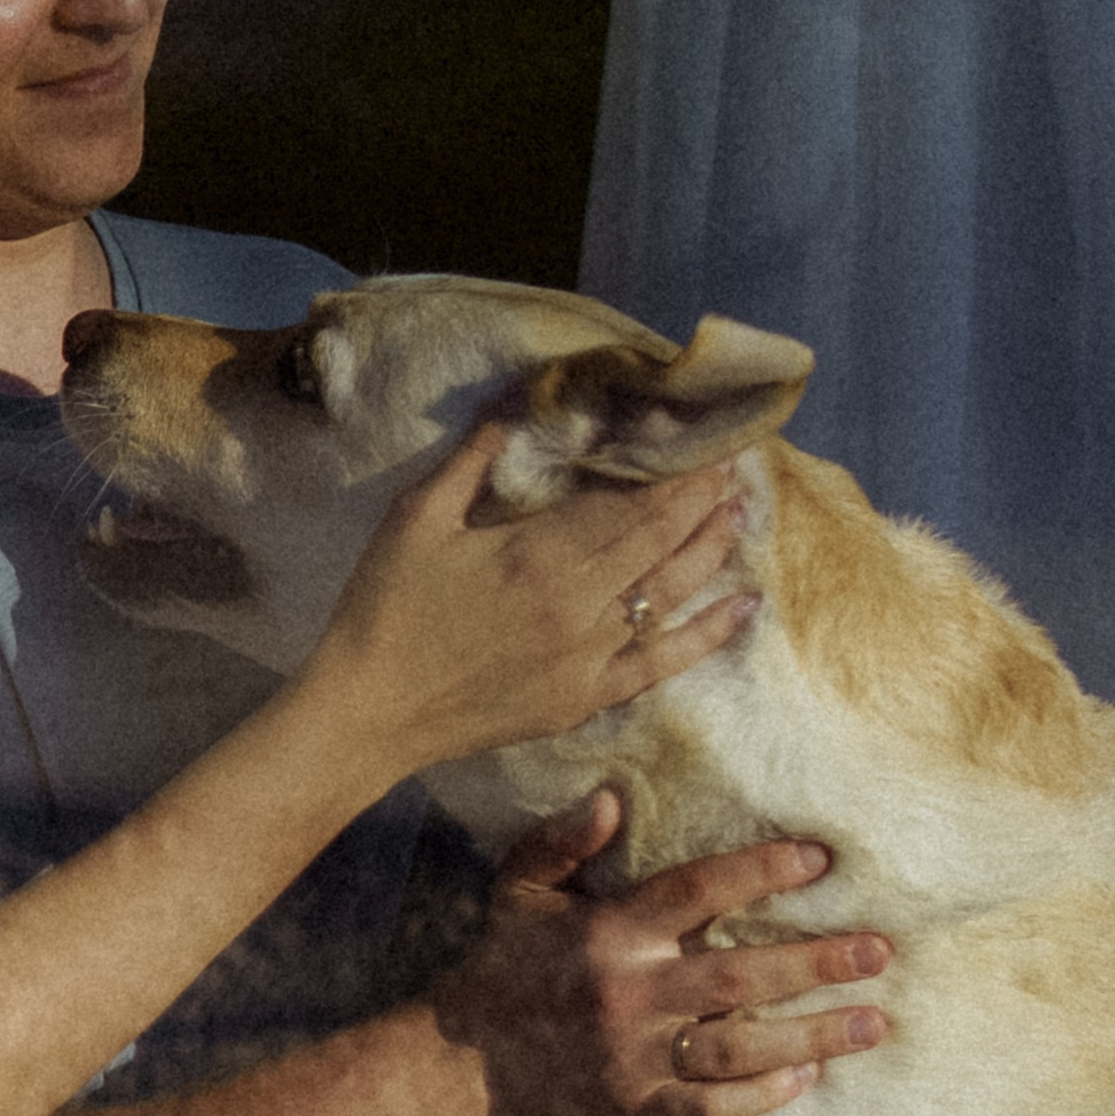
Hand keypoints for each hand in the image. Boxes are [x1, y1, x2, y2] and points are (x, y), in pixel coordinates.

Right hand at [299, 434, 759, 785]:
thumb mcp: (417, 517)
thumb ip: (472, 459)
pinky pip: (661, 663)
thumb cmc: (386, 608)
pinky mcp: (586, 698)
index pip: (628, 503)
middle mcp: (580, 605)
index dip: (672, 470)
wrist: (370, 710)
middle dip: (700, 498)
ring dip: (710, 549)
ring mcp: (590, 657)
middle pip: (658, 540)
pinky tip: (744, 607)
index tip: (702, 437)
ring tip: (741, 512)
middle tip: (734, 462)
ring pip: (669, 594)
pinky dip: (707, 634)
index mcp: (540, 554)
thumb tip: (517, 405)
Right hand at [438, 789, 891, 1115]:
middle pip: (740, 975)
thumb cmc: (501, 965)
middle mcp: (629, 994)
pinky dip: (762, 1095)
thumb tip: (614, 797)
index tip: (821, 859)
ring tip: (875, 1021)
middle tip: (880, 950)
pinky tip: (808, 1077)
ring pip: (741, 1047)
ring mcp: (635, 1059)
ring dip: (814, 1035)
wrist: (459, 1068)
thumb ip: (561, 840)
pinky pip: (712, 1107)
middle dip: (817, 962)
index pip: (697, 891)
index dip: (761, 871)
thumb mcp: (517, 889)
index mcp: (609, 933)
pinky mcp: (636, 1111)